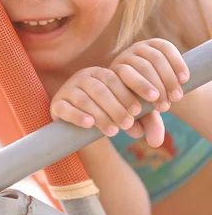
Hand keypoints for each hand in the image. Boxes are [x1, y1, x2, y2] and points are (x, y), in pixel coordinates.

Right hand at [50, 39, 188, 147]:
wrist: (80, 125)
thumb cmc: (109, 116)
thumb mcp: (129, 115)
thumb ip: (145, 123)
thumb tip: (158, 141)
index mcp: (102, 73)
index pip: (118, 77)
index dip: (133, 89)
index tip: (145, 106)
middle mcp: (84, 76)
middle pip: (101, 89)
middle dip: (116, 107)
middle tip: (128, 123)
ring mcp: (69, 89)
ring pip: (84, 99)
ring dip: (100, 115)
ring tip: (114, 131)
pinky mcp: (57, 104)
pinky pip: (66, 108)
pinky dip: (78, 116)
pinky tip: (89, 124)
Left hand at [109, 38, 189, 146]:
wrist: (156, 86)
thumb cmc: (145, 105)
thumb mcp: (145, 115)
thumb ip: (148, 126)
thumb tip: (154, 142)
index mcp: (114, 74)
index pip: (122, 75)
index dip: (139, 89)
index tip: (155, 108)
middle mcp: (124, 57)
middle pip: (140, 67)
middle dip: (155, 87)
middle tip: (167, 107)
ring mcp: (139, 48)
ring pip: (154, 58)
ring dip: (167, 78)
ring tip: (176, 97)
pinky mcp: (155, 43)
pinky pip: (166, 48)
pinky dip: (176, 63)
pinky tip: (184, 79)